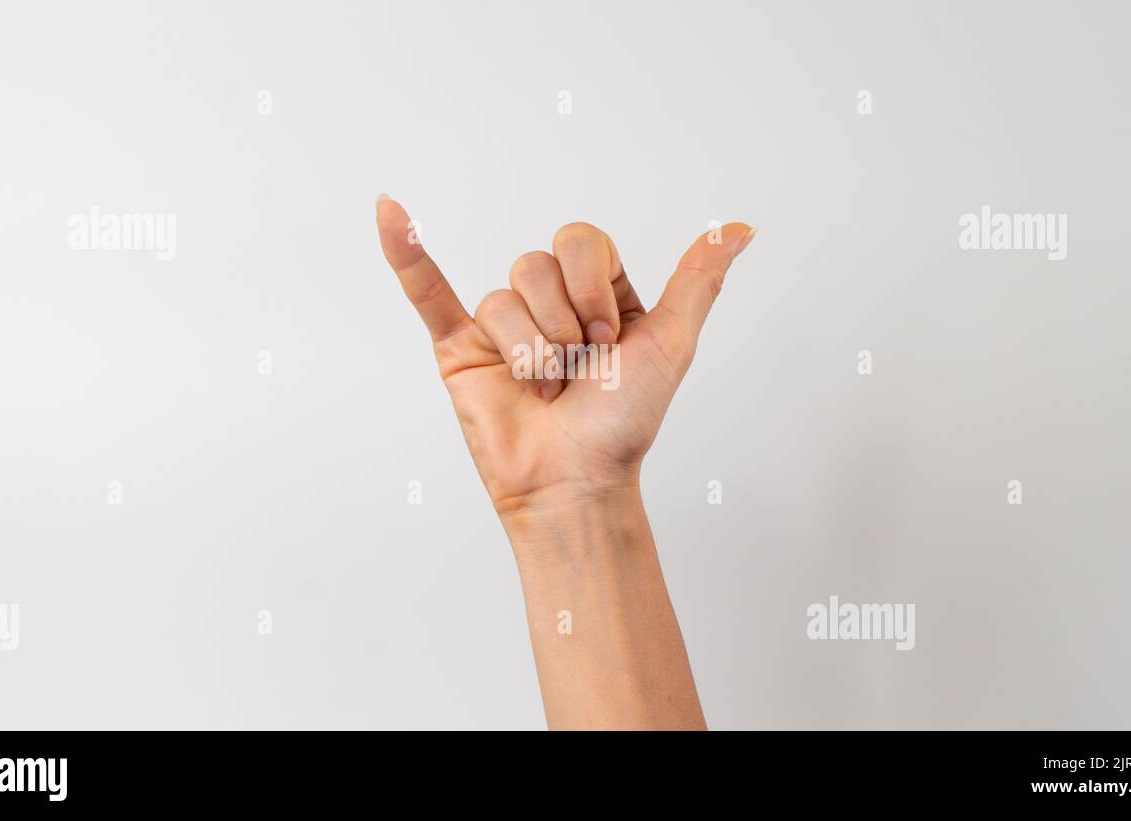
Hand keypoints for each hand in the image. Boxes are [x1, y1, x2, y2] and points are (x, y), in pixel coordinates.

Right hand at [374, 196, 755, 518]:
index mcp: (594, 291)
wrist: (577, 480)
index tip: (612, 339)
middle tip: (575, 369)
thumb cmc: (624, 421)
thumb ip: (698, 279)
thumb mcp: (672, 342)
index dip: (594, 290)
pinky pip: (427, 290)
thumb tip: (742, 228)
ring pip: (502, 299)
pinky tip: (388, 213)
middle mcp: (546, 302)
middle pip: (536, 266)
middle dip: (563, 325)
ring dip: (531, 352)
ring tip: (542, 389)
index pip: (581, 243)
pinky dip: (404, 252)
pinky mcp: (458, 347)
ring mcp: (499, 324)